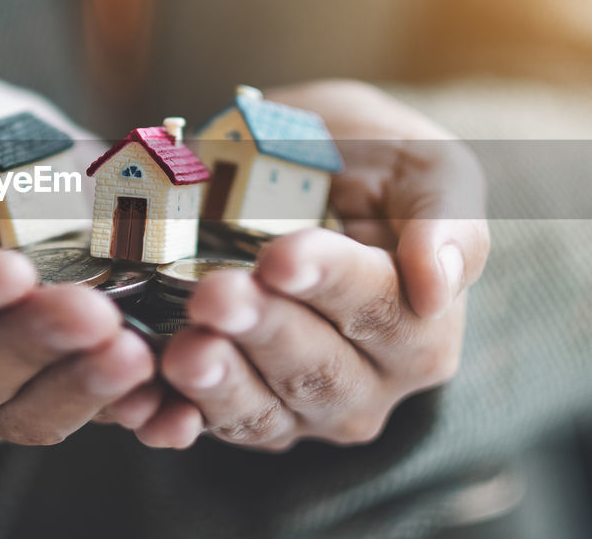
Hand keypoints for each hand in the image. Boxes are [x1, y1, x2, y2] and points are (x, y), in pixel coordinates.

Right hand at [0, 72, 152, 442]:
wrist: (20, 163)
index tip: (11, 268)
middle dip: (32, 346)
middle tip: (93, 312)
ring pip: (21, 414)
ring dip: (80, 388)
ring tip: (133, 353)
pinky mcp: (40, 402)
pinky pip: (78, 420)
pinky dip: (119, 411)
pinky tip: (158, 395)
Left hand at [113, 80, 488, 448]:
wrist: (304, 173)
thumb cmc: (374, 165)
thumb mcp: (426, 167)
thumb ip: (444, 219)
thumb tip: (436, 286)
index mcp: (421, 325)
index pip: (380, 309)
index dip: (329, 283)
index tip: (281, 256)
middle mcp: (368, 381)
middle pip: (316, 368)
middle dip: (263, 330)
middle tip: (215, 294)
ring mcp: (301, 408)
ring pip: (262, 410)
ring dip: (218, 384)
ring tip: (183, 351)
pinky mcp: (239, 414)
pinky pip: (205, 425)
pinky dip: (172, 420)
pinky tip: (147, 408)